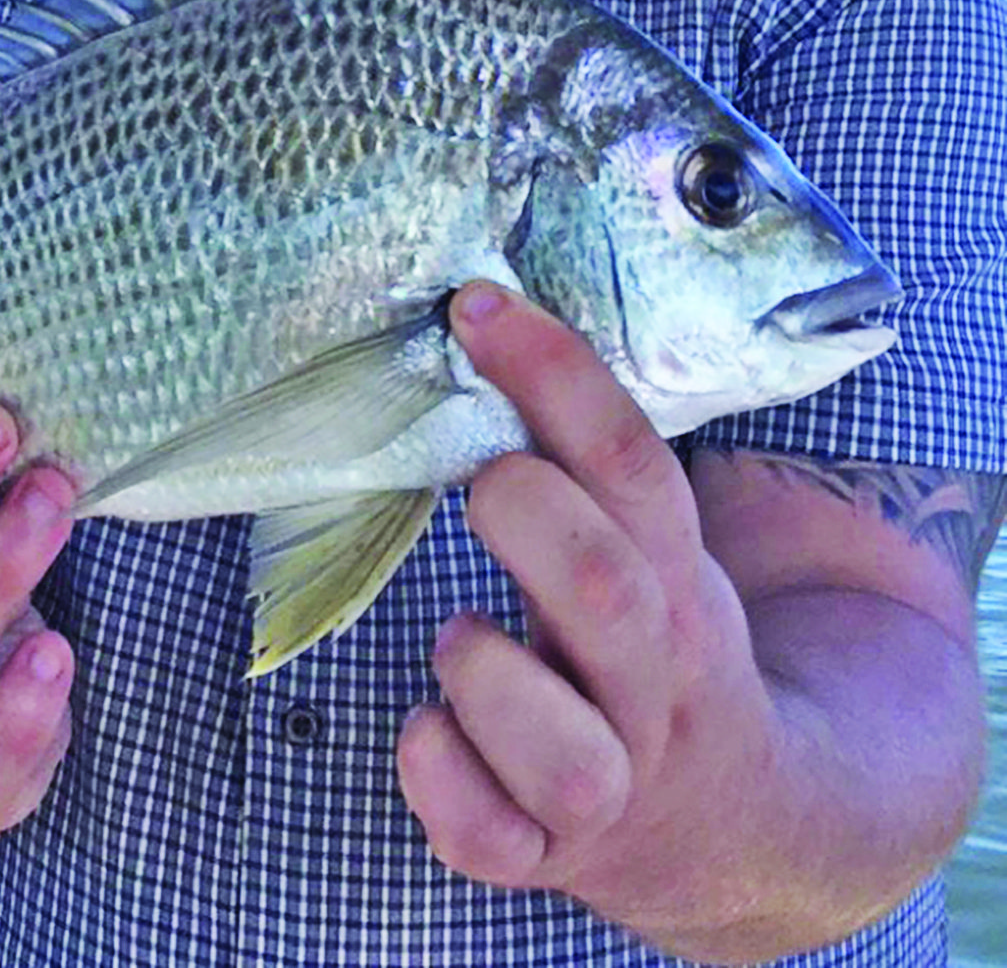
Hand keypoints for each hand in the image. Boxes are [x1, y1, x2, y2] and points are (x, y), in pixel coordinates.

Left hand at [396, 283, 812, 960]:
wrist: (740, 825)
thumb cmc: (659, 650)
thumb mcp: (657, 555)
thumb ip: (583, 463)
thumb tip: (479, 316)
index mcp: (686, 588)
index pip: (632, 466)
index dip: (555, 376)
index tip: (477, 307)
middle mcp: (654, 687)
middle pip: (605, 593)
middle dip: (531, 516)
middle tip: (487, 481)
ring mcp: (606, 783)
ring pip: (560, 748)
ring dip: (488, 673)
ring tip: (461, 636)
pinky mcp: (545, 857)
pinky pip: (488, 840)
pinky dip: (443, 782)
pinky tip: (425, 730)